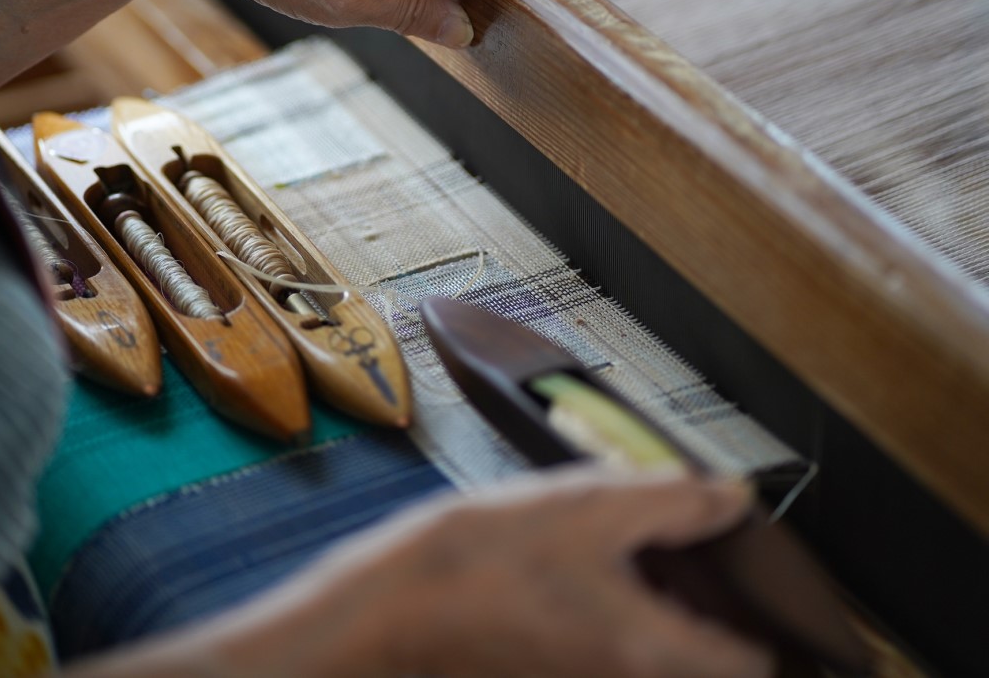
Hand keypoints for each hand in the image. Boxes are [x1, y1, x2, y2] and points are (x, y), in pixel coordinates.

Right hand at [342, 467, 773, 677]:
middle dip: (706, 607)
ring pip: (655, 654)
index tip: (751, 573)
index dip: (765, 615)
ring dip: (661, 609)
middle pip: (704, 660)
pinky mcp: (552, 674)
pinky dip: (616, 618)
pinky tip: (583, 571)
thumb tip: (732, 498)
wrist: (392, 609)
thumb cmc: (486, 561)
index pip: (755, 663)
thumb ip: (675, 500)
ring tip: (632, 551)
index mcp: (654, 652)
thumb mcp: (590, 505)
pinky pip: (611, 655)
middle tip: (690, 550)